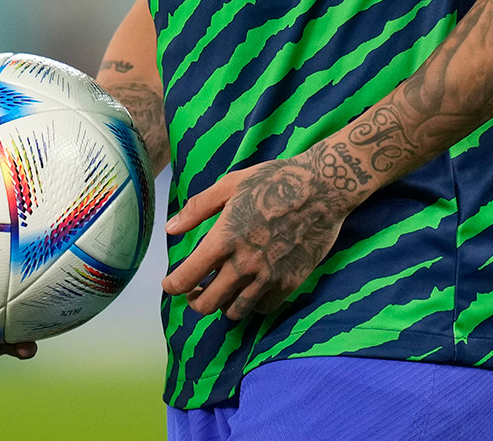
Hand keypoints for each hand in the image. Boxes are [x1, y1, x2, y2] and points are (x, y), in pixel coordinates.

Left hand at [159, 146, 352, 322]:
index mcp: (223, 239)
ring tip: (223, 292)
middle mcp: (243, 264)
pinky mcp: (290, 283)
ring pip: (234, 312)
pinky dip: (252, 304)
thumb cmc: (273, 181)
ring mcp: (268, 277)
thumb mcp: (230, 185)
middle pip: (207, 304)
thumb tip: (170, 229)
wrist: (322, 188)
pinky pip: (263, 308)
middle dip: (195, 300)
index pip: (187, 278)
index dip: (172, 286)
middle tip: (195, 291)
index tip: (170, 284)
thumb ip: (197, 208)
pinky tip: (250, 289)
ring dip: (223, 305)